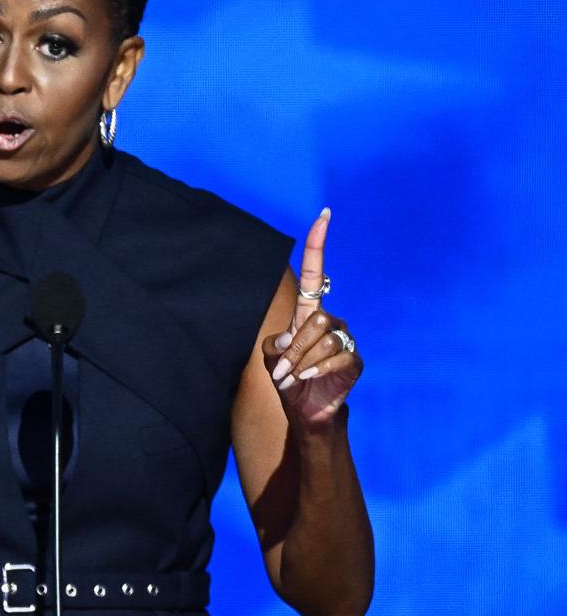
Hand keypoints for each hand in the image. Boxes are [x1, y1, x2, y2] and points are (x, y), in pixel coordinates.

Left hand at [262, 208, 362, 427]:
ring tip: (294, 377)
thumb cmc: (286, 377)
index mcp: (306, 312)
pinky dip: (316, 371)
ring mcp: (344, 338)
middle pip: (313, 320)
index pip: (313, 273)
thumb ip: (276, 344)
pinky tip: (307, 379)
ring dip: (302, 362)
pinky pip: (335, 358)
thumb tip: (292, 339)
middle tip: (283, 369)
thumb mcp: (270, 357)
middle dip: (294, 348)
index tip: (323, 215)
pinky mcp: (354, 360)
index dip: (316, 244)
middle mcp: (328, 320)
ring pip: (323, 340)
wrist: (303, 408)